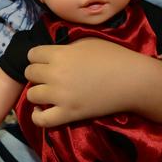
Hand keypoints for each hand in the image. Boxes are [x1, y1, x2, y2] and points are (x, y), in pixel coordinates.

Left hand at [23, 38, 153, 127]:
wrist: (132, 81)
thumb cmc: (113, 57)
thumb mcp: (87, 42)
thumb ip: (66, 47)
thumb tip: (53, 54)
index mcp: (60, 54)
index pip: (32, 54)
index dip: (38, 56)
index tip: (46, 60)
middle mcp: (56, 74)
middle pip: (30, 73)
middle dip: (37, 73)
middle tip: (49, 76)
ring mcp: (61, 96)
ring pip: (32, 94)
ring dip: (38, 92)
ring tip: (47, 92)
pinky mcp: (69, 114)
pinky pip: (41, 120)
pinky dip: (37, 116)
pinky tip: (42, 109)